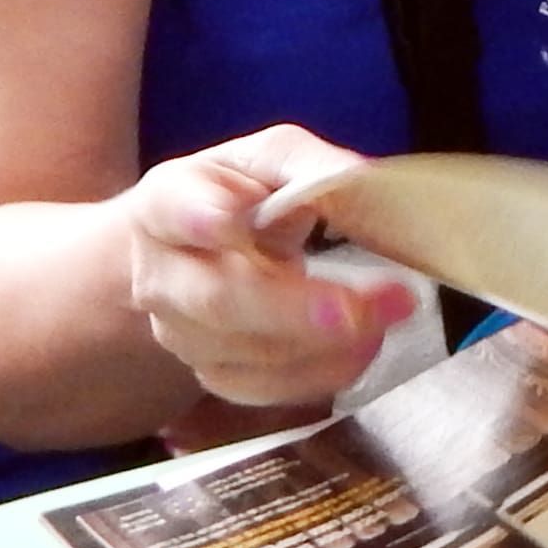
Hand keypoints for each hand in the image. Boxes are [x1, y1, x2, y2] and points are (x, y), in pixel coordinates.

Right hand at [119, 123, 420, 413]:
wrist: (194, 253)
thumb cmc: (239, 194)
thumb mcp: (269, 161)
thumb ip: (310, 166)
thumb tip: (364, 180)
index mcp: (166, 203)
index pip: (175, 208)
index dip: (201, 215)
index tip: (235, 217)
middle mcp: (162, 275)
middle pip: (217, 299)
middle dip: (292, 308)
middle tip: (358, 308)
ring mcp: (180, 333)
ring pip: (244, 352)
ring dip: (321, 344)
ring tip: (385, 320)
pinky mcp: (210, 372)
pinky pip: (261, 387)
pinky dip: (318, 373)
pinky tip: (363, 350)